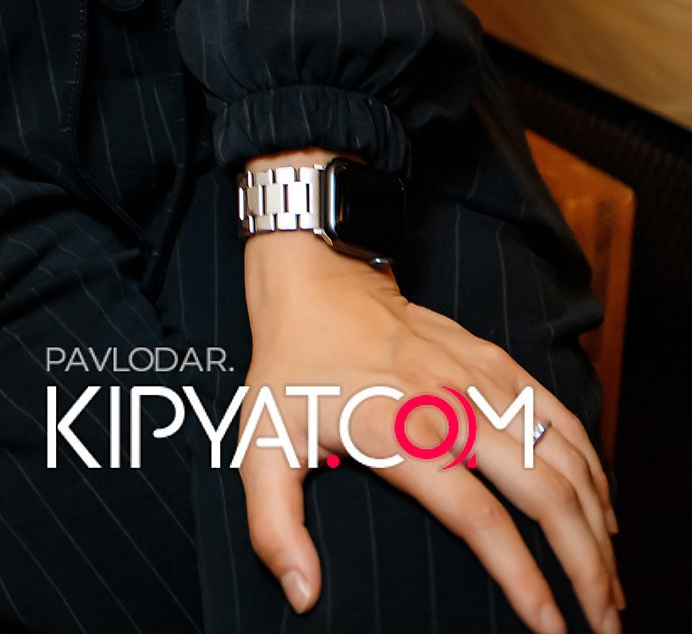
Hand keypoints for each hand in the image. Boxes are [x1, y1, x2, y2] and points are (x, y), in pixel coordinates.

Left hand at [240, 220, 621, 633]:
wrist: (316, 273)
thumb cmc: (291, 363)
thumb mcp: (260, 441)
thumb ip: (274, 526)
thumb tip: (301, 593)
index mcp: (400, 434)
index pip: (478, 515)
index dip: (521, 576)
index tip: (551, 626)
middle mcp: (452, 406)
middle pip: (543, 493)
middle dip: (585, 564)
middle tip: (605, 624)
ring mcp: (481, 380)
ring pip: (563, 458)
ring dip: (597, 524)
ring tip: (612, 584)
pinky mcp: (496, 362)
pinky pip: (561, 416)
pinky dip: (593, 466)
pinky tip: (604, 511)